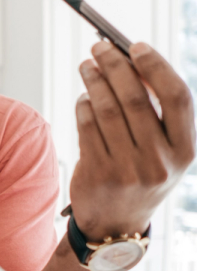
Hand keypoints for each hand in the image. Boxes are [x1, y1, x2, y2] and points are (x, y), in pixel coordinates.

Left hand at [70, 41, 194, 240]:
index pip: (178, 97)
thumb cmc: (142, 173)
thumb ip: (157, 112)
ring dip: (94, 80)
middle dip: (116, 65)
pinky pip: (86, 127)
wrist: (117, 224)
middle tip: (100, 47)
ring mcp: (128, 169)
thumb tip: (131, 61)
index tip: (136, 45)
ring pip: (106, 109)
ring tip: (87, 65)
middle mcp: (161, 161)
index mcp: (186, 150)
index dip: (157, 66)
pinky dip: (83, 105)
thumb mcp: (163, 151)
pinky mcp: (98, 174)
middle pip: (136, 98)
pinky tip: (84, 96)